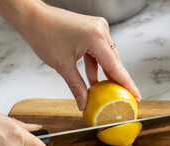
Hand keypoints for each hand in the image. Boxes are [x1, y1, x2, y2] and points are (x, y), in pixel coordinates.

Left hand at [0, 0, 140, 110]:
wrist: (33, 17)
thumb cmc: (44, 35)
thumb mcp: (63, 65)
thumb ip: (77, 86)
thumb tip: (84, 103)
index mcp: (96, 38)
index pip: (116, 67)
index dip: (127, 84)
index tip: (136, 95)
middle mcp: (101, 31)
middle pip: (114, 62)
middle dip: (117, 80)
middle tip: (123, 96)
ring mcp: (98, 29)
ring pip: (107, 58)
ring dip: (105, 74)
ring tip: (107, 91)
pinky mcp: (92, 31)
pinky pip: (99, 52)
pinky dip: (97, 66)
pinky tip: (94, 79)